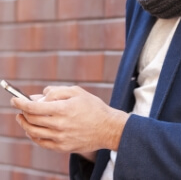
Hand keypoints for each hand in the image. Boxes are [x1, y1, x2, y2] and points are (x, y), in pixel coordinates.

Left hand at [11, 85, 129, 153]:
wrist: (107, 128)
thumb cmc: (93, 107)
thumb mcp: (77, 92)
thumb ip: (57, 91)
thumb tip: (40, 95)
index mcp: (63, 109)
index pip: (34, 107)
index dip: (21, 102)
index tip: (14, 99)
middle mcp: (59, 125)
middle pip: (32, 119)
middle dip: (22, 111)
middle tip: (19, 106)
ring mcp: (60, 138)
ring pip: (34, 132)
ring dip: (25, 124)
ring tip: (22, 117)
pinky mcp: (62, 147)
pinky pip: (41, 142)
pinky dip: (33, 135)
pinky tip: (32, 129)